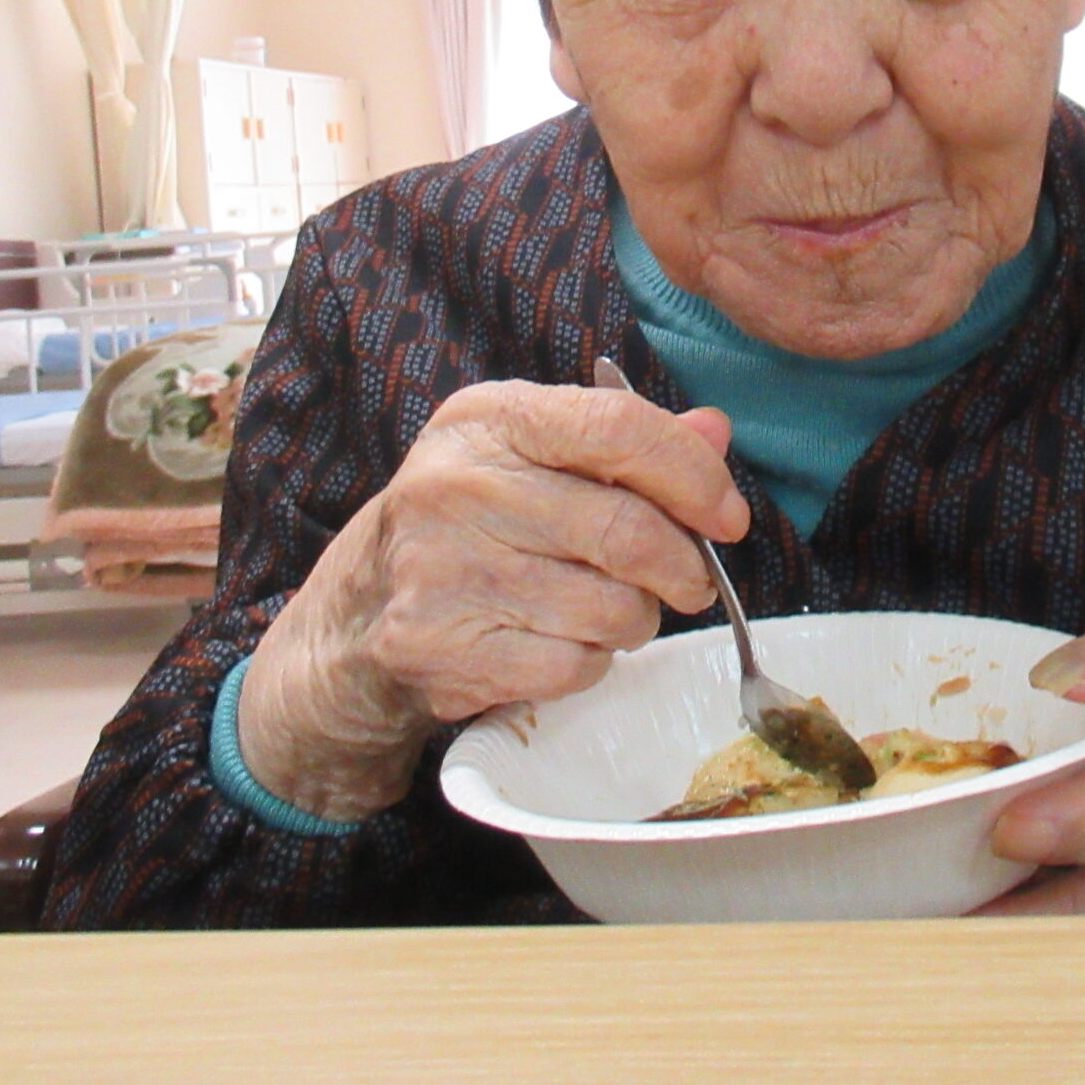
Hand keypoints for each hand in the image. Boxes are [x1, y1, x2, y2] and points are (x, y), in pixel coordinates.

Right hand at [236, 380, 748, 821]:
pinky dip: (592, 662)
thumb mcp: (533, 459)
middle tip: (690, 582)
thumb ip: (626, 444)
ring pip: (611, 608)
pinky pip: (575, 665)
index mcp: (489, 419)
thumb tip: (716, 432)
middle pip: (626, 531)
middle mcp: (458, 485)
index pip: (619, 427)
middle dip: (682, 567)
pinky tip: (563, 643)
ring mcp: (444, 570)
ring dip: (635, 619)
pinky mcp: (442, 649)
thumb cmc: (470, 524)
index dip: (693, 474)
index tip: (727, 515)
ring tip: (608, 610)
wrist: (357, 615)